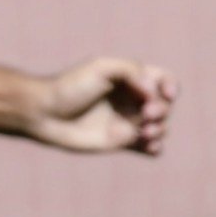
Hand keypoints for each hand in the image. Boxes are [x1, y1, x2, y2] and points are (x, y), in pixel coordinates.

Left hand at [27, 58, 175, 155]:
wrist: (45, 114)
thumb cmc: (70, 86)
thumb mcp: (101, 68)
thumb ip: (131, 71)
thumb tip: (153, 90)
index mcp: (132, 78)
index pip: (164, 81)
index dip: (171, 87)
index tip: (165, 93)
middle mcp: (133, 100)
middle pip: (165, 106)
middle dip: (161, 110)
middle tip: (145, 114)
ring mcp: (128, 122)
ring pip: (160, 128)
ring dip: (160, 130)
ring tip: (143, 132)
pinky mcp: (120, 143)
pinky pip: (149, 148)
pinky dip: (155, 148)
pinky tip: (148, 146)